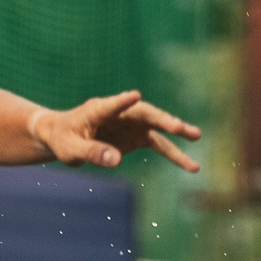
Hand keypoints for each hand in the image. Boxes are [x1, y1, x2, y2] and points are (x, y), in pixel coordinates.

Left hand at [32, 91, 200, 171]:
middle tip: (180, 128)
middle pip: (144, 114)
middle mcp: (119, 113)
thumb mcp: (72, 151)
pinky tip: (190, 165)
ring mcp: (130, 124)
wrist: (65, 136)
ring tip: (197, 136)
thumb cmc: (64, 140)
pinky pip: (159, 145)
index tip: (134, 96)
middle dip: (162, 120)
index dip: (122, 102)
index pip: (112, 105)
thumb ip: (93, 153)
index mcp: (98, 111)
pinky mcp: (136, 137)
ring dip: (176, 133)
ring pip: (157, 127)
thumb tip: (117, 161)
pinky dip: (174, 154)